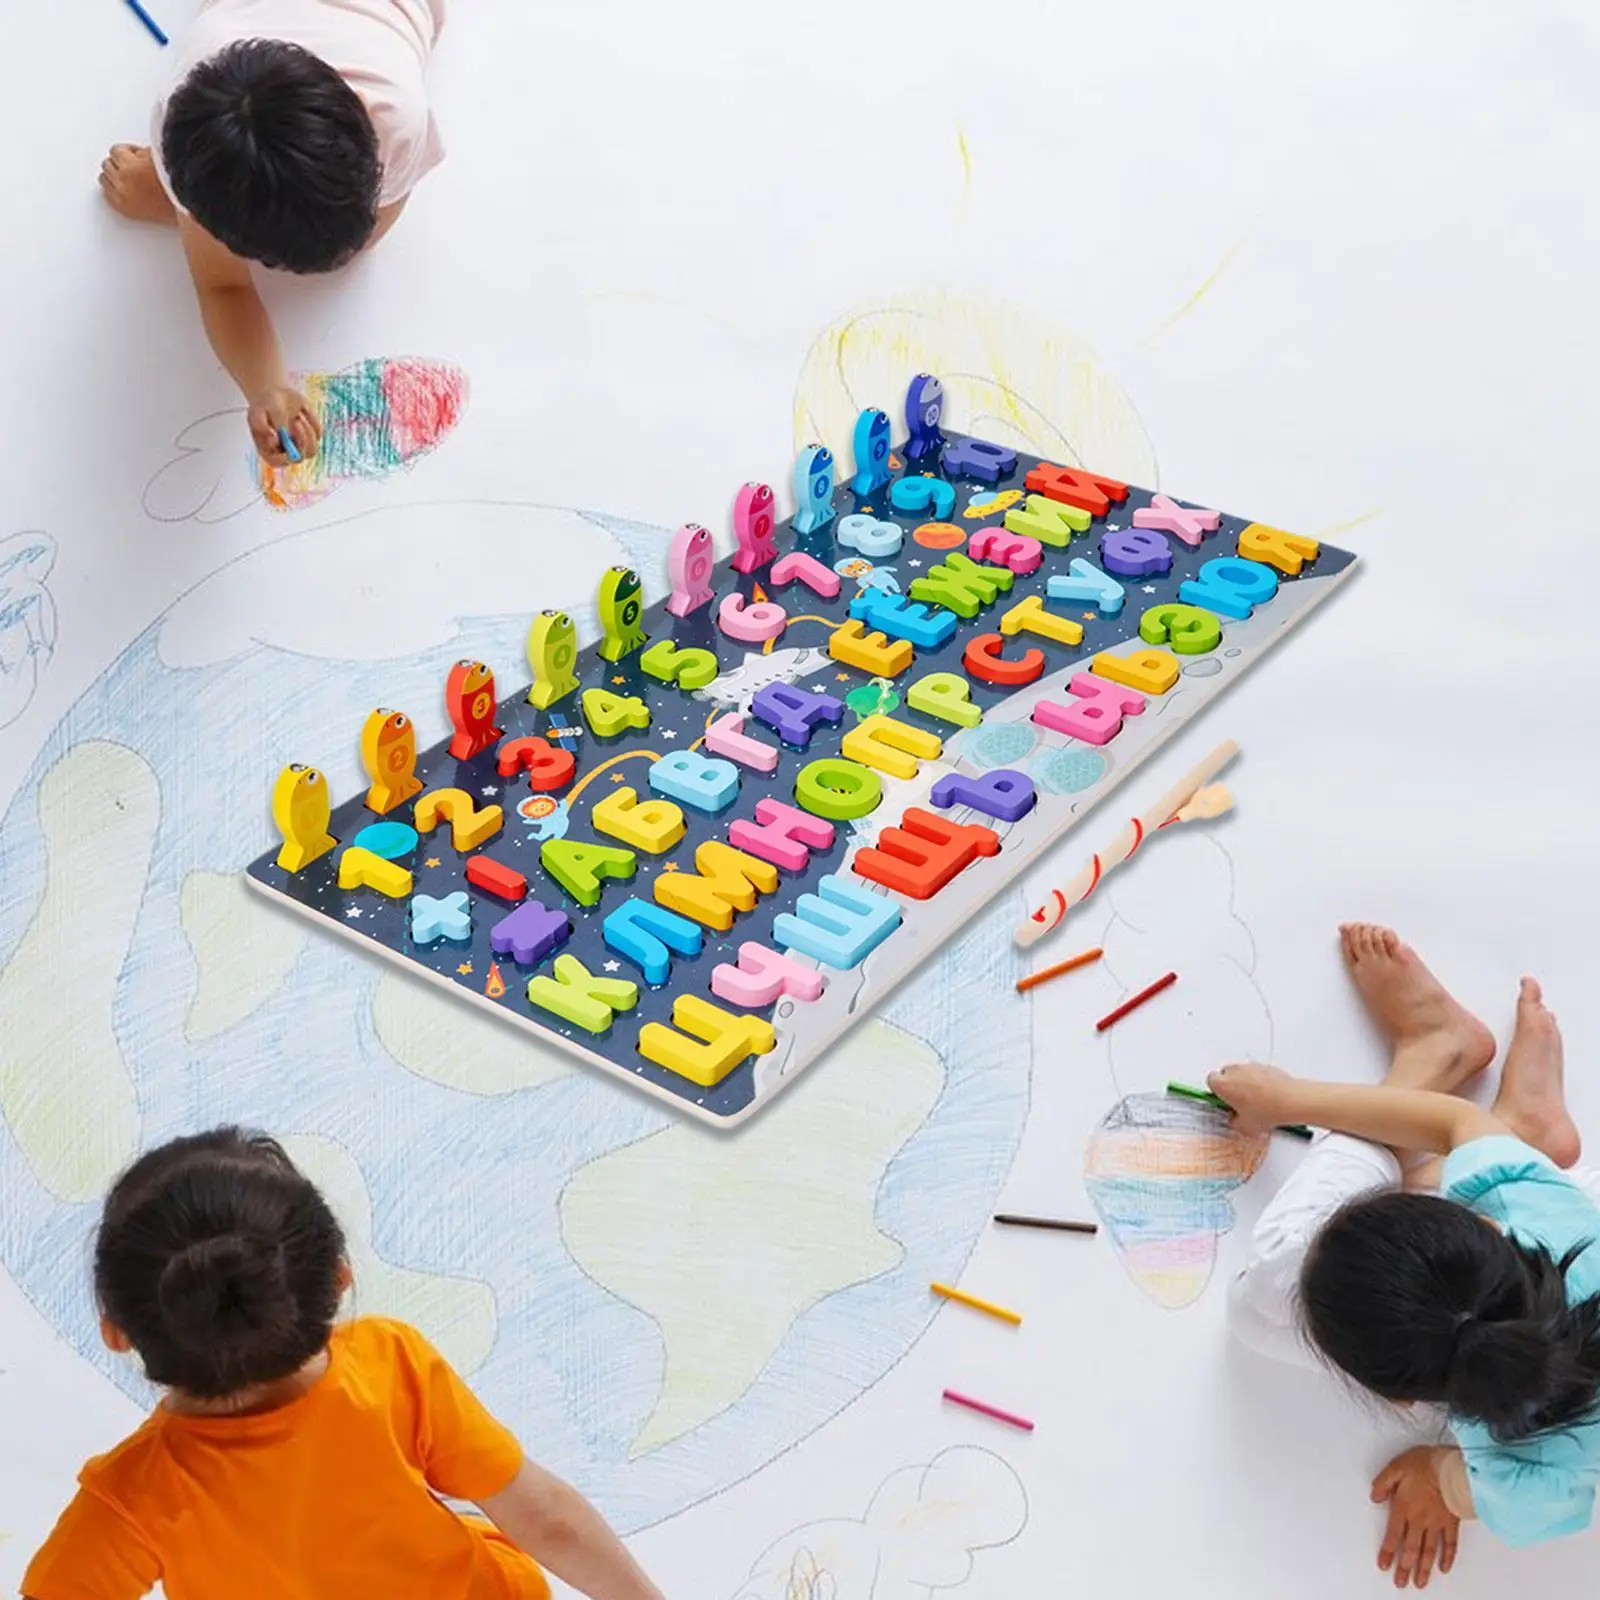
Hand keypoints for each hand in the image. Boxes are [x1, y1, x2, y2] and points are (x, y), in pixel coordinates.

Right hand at [247, 386, 320, 466]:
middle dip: (300, 441)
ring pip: (312, 450)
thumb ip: (262, 426)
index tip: (284, 440)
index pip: (277, 462)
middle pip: (299, 458)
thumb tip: (274, 439)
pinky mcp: (311, 436)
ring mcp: (300, 446)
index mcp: (269, 449)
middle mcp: (285, 451)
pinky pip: (318, 433)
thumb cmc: (264, 405)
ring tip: (298, 418)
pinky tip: (302, 412)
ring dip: (308, 433)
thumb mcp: (258, 412)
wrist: (275, 394)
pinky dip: (311, 421)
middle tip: (296, 423)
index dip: (283, 456)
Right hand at [1206, 1062, 1295, 1133]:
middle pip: (1225, 1075)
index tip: (1224, 1101)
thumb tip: (1236, 1120)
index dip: (1217, 1092)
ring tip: (1257, 1101)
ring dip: (1246, 1083)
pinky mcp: (1265, 1066)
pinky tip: (1268, 1096)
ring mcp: (1250, 1066)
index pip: (1210, 1081)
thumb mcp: (1245, 1126)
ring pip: (1242, 1073)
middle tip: (1240, 1102)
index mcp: (1223, 1084)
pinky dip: (1260, 1081)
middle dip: (1231, 1086)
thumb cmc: (1267, 1110)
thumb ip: (1234, 1121)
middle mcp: (1234, 1071)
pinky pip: (1257, 1072)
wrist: (1291, 1100)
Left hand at [1372, 1448, 1459, 1587]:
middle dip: (1404, 1567)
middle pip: (1410, 1549)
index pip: (1392, 1536)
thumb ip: (1383, 1483)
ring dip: (1423, 1569)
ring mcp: (1437, 1524)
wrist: (1451, 1469)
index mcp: (1403, 1507)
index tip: (1384, 1566)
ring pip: (1428, 1551)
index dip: (1387, 1552)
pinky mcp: (1452, 1523)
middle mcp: (1419, 1520)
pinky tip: (1443, 1568)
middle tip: (1401, 1582)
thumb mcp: (1395, 1467)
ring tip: (1419, 1583)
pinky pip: (1450, 1544)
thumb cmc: (1424, 1465)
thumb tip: (1374, 1496)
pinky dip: (1447, 1557)